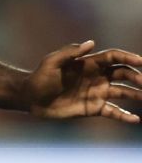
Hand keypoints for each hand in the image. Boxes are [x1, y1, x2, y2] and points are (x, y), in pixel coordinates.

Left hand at [25, 41, 141, 122]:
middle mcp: (97, 77)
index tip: (140, 61)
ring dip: (137, 95)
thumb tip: (91, 43)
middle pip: (123, 74)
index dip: (128, 57)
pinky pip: (113, 112)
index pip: (113, 57)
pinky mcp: (93, 108)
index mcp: (89, 63)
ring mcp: (96, 93)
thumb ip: (70, 52)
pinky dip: (125, 116)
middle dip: (136, 77)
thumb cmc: (39, 78)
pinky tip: (136, 119)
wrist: (31, 98)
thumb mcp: (52, 62)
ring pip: (123, 93)